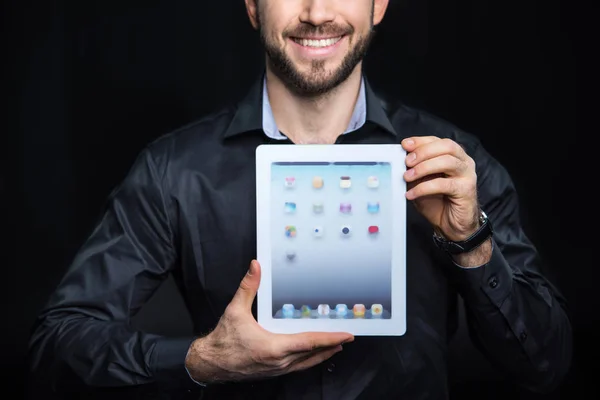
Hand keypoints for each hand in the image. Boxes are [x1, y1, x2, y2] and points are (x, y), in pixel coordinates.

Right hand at [185, 260, 353, 383]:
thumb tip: (255, 267)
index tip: (345, 335)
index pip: (309, 343)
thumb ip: (248, 287)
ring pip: (306, 363)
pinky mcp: (273, 372)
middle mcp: (279, 362)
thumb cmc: (222, 341)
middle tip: (347, 337)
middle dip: (331, 345)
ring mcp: (277, 370)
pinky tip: (312, 355)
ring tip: (335, 346)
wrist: (210, 364)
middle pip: (313, 354)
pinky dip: (309, 360)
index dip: (330, 339)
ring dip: (323, 354)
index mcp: (274, 348)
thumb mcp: (235, 310)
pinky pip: (297, 367)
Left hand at [402, 136, 479, 241]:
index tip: (405, 145)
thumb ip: (415, 170)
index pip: (438, 141)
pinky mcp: (466, 189)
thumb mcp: (421, 182)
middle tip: (407, 162)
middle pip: (445, 146)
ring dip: (423, 168)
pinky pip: (443, 184)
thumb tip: (399, 162)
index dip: (420, 141)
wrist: (452, 225)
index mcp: (453, 156)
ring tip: (407, 177)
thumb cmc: (438, 202)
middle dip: (423, 152)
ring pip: (446, 162)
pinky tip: (411, 194)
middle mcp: (463, 162)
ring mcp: (467, 175)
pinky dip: (424, 188)